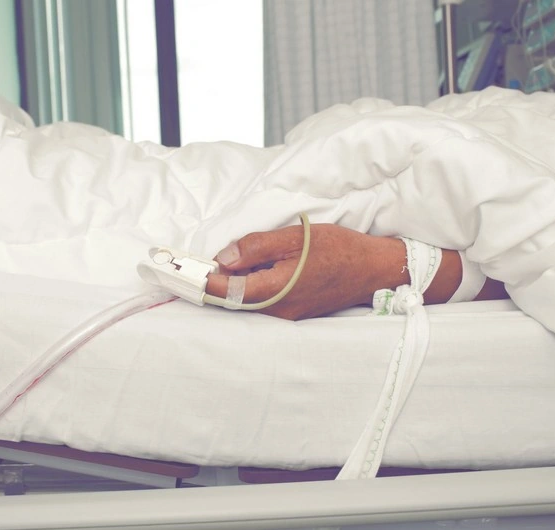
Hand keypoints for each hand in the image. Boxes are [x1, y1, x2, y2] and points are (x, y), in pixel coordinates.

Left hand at [206, 223, 407, 319]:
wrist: (373, 269)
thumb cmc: (339, 249)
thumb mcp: (294, 239)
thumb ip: (256, 247)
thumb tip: (224, 257)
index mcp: (274, 292)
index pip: (225, 291)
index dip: (201, 280)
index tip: (181, 271)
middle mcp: (277, 312)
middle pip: (232, 299)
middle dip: (215, 281)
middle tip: (198, 261)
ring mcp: (285, 315)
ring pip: (245, 301)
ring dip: (233, 282)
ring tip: (231, 261)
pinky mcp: (291, 313)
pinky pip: (260, 301)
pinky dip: (250, 286)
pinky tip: (254, 268)